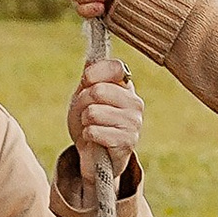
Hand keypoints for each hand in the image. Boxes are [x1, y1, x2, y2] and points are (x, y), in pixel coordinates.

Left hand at [67, 52, 142, 178]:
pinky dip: (87, 136)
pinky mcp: (127, 142)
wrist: (93, 157)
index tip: (85, 83)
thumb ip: (90, 76)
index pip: (116, 67)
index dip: (93, 74)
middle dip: (82, 103)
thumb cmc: (90, 122)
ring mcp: (133, 122)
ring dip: (84, 122)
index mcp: (127, 87)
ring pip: (93, 112)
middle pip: (98, 90)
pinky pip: (93, 131)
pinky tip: (94, 140)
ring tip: (91, 127)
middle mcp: (135, 102)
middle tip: (87, 114)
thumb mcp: (85, 95)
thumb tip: (93, 59)